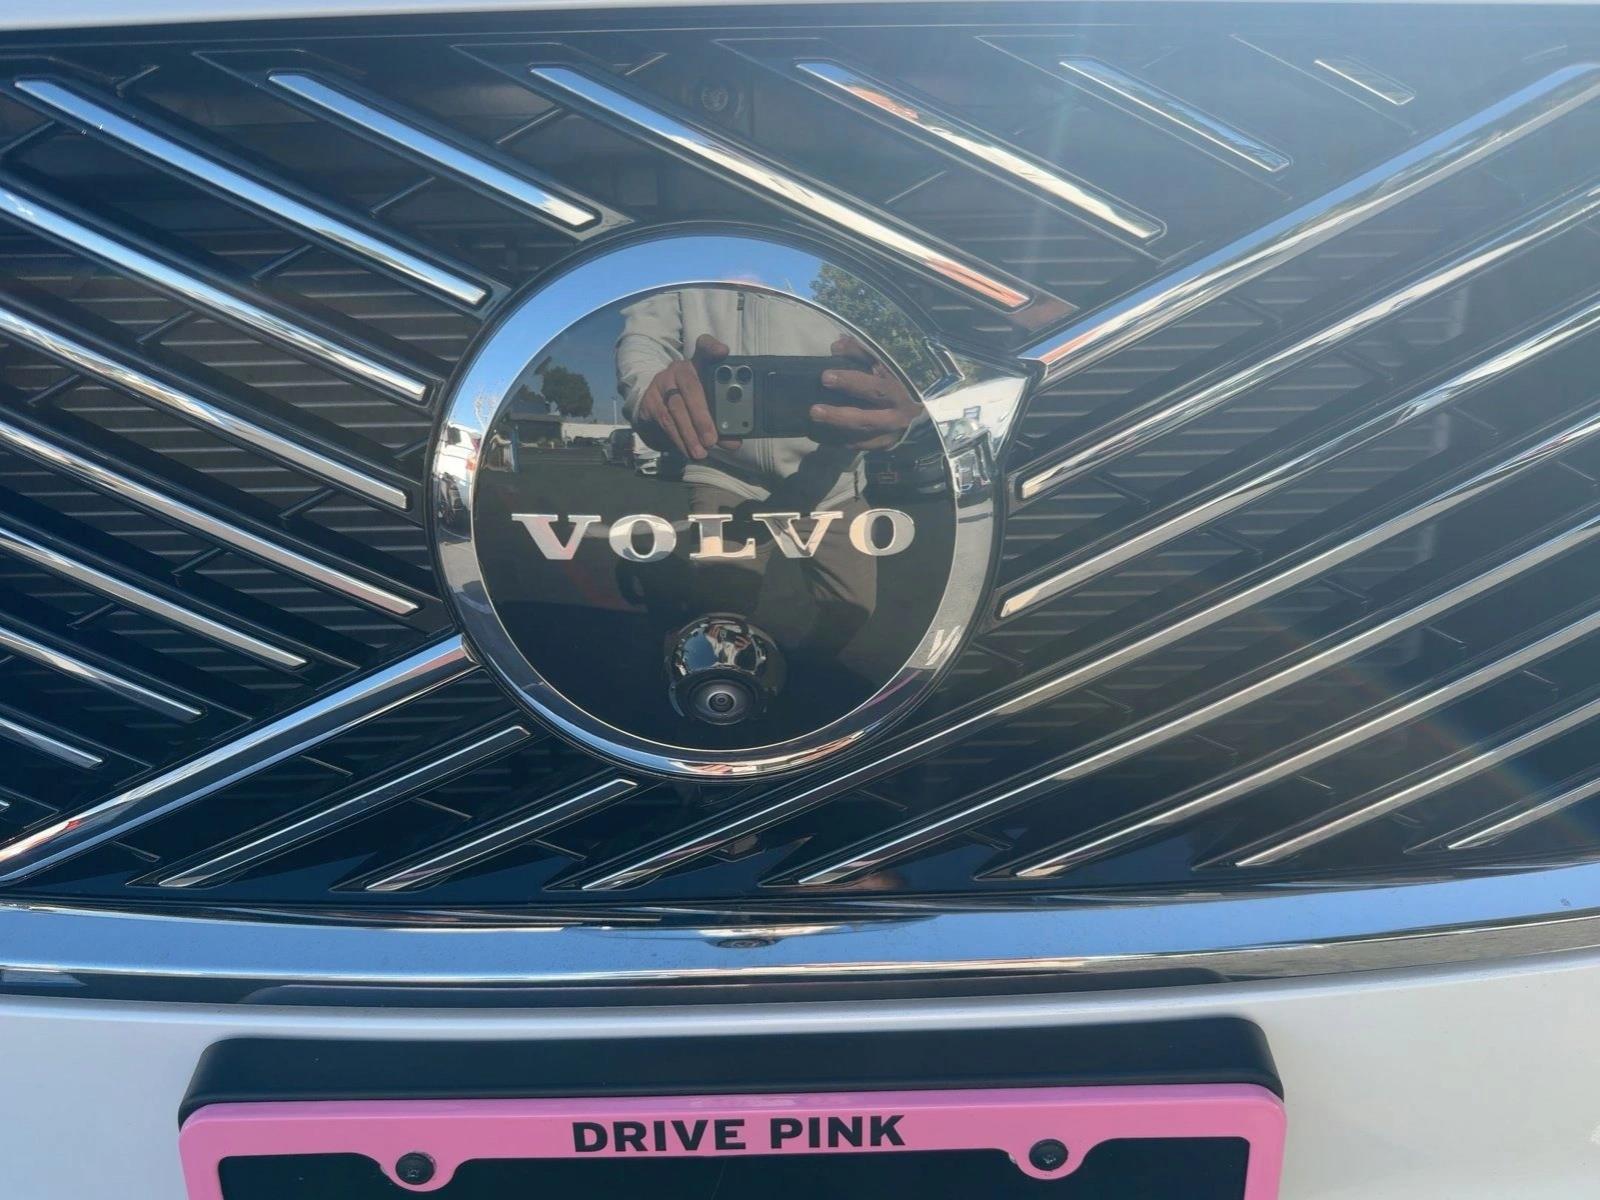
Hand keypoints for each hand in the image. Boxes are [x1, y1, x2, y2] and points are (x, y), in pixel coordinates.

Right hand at [634, 335, 738, 459]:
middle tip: (712, 439)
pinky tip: (687, 451)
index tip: (723, 352)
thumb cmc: (690, 401)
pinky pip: (663, 421)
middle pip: (691, 388)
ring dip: (689, 434)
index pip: (704, 347)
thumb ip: (722, 418)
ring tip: (701, 452)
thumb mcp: (707, 402)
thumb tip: (734, 442)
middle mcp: (678, 369)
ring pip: (675, 409)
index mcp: (697, 364)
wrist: (655, 403)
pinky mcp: (649, 400)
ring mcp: (661, 383)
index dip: (713, 347)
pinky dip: (677, 439)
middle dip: (702, 417)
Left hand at [811, 336, 918, 449]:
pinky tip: (825, 436)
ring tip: (814, 423)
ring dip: (837, 429)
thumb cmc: (905, 378)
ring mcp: (892, 433)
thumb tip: (837, 346)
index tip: (825, 377)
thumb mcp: (888, 361)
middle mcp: (897, 416)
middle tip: (814, 411)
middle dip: (839, 415)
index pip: (874, 388)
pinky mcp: (887, 444)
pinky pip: (863, 446)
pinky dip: (844, 441)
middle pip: (866, 419)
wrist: (927, 406)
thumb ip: (862, 352)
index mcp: (899, 391)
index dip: (850, 382)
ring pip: (863, 436)